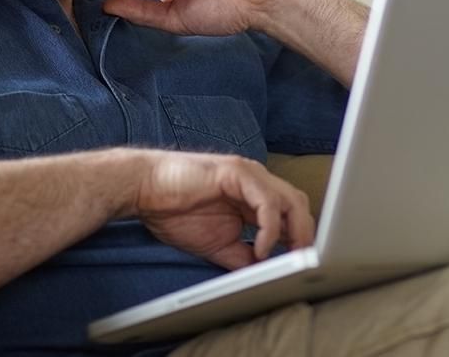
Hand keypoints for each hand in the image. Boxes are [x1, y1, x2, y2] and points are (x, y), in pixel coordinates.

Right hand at [135, 151, 314, 268]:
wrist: (143, 189)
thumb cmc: (174, 212)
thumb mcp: (217, 246)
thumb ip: (243, 257)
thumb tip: (266, 277)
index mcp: (253, 198)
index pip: (290, 215)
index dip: (300, 239)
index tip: (302, 265)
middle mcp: (256, 183)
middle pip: (298, 206)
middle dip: (305, 235)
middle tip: (304, 263)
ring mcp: (248, 175)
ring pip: (290, 199)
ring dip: (296, 231)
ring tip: (291, 256)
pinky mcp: (236, 172)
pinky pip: (266, 200)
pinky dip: (269, 226)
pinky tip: (261, 247)